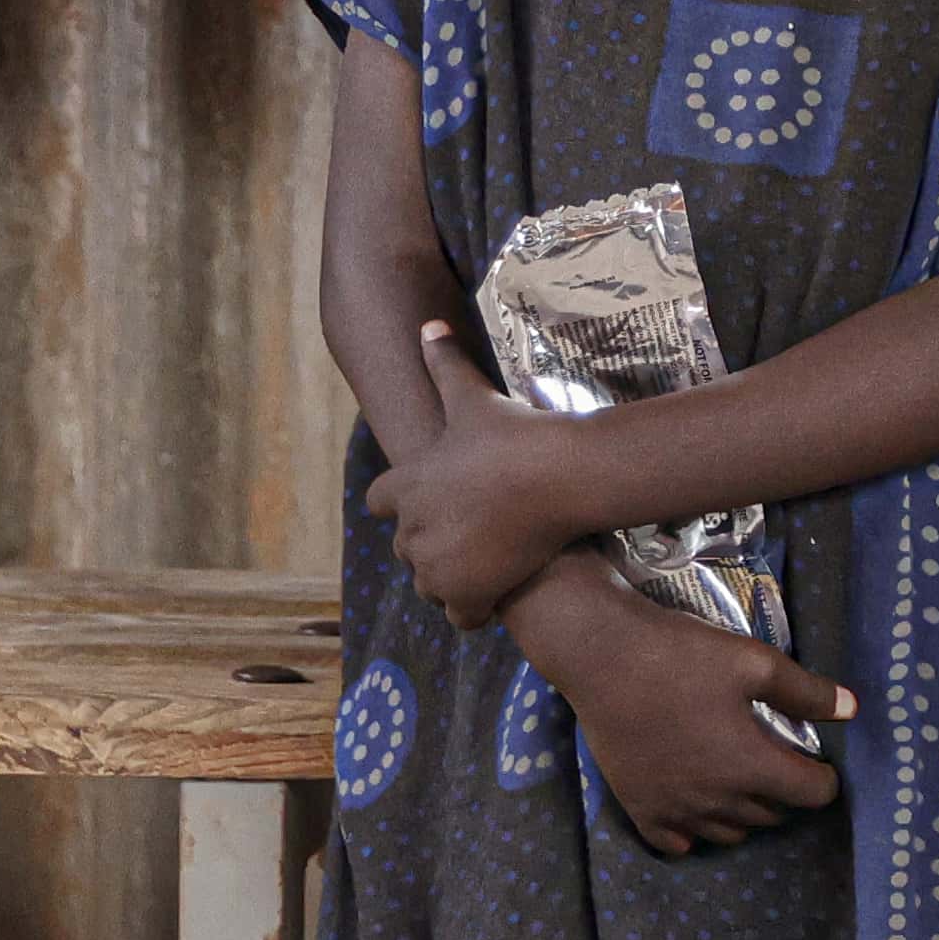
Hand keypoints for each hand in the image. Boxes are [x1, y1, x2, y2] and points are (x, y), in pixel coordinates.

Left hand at [379, 326, 616, 624]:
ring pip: (429, 584)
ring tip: (481, 567)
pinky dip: (473, 609)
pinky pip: (460, 615)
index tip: (427, 503)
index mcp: (408, 485)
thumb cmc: (515, 434)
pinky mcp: (468, 593)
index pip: (379, 501)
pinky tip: (496, 596)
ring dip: (449, 578)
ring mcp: (438, 565)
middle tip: (466, 535)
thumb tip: (428, 323)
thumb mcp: (473, 397)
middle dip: (430, 542)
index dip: (399, 503)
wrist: (559, 477)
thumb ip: (445, 364)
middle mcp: (413, 528)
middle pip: (405, 547)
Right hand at [513, 560, 854, 850]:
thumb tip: (853, 710)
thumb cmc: (682, 655)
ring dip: (746, 813)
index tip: (819, 763)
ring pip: (730, 832)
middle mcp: (717, 800)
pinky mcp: (640, 809)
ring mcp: (676, 810)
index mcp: (752, 766)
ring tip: (742, 782)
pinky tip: (698, 807)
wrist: (603, 656)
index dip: (824, 779)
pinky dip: (695, 833)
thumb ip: (807, 692)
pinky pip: (678, 844)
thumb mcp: (755, 662)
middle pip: (772, 815)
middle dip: (785, 793)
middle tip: (779, 763)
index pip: (812, 794)